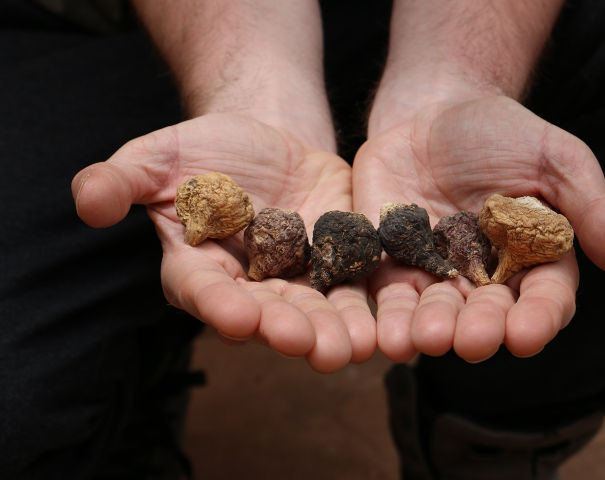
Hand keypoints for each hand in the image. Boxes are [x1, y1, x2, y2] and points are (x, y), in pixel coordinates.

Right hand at [72, 113, 375, 371]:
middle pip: (268, 315)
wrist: (271, 140)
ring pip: (318, 314)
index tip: (238, 316)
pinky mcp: (342, 267)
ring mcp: (300, 282)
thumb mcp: (160, 156)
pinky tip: (391, 320)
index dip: (219, 306)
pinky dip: (374, 305)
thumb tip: (86, 200)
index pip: (205, 292)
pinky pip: (359, 288)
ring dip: (337, 332)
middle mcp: (250, 289)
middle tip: (309, 345)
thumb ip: (122, 179)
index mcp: (200, 269)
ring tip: (357, 345)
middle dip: (288, 330)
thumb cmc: (207, 150)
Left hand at [353, 93, 604, 362]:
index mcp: (534, 260)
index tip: (526, 334)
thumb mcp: (555, 160)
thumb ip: (593, 210)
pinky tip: (385, 334)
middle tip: (472, 342)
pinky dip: (387, 314)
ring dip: (429, 330)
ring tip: (423, 341)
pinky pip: (387, 293)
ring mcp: (435, 273)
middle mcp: (485, 277)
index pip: (543, 298)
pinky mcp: (391, 262)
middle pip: (485, 314)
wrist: (433, 109)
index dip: (537, 318)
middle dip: (479, 329)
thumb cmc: (502, 133)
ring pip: (434, 313)